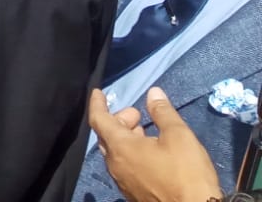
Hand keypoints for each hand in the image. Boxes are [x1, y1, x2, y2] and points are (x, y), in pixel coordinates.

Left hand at [87, 88, 220, 201]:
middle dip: (118, 120)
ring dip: (125, 138)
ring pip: (115, 153)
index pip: (99, 119)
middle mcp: (115, 165)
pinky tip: (150, 155)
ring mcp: (123, 182)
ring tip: (144, 131)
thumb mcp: (179, 136)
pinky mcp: (133, 194)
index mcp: (120, 147)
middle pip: (106, 136)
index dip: (97, 103)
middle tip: (137, 115)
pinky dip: (130, 154)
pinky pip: (124, 168)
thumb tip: (153, 92)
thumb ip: (163, 112)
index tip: (98, 92)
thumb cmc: (186, 174)